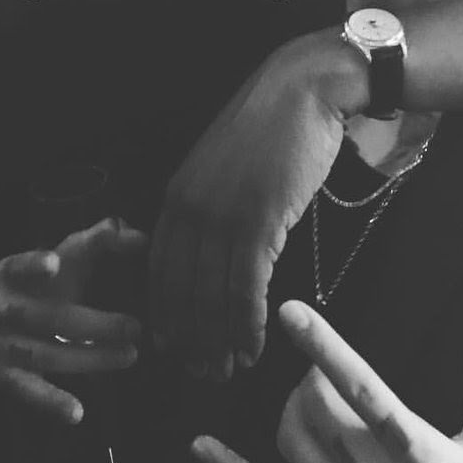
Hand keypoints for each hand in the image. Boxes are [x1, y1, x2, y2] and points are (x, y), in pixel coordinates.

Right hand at [0, 216, 147, 421]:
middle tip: (135, 326)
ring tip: (130, 356)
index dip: (34, 264)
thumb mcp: (76, 254)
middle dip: (93, 324)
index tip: (56, 264)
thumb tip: (140, 238)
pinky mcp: (4, 376)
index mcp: (10, 272)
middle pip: (44, 317)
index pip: (19, 264)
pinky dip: (51, 402)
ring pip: (42, 354)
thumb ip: (105, 240)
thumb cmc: (58, 279)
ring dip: (88, 358)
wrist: (25, 316)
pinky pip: (28, 392)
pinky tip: (77, 413)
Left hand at [149, 30, 359, 375]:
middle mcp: (191, 208)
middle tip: (200, 373)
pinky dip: (247, 323)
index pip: (160, 269)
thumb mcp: (222, 165)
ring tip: (227, 370)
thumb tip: (209, 250)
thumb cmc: (270, 126)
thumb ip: (208, 204)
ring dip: (219, 340)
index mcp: (176, 194)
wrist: (303, 90)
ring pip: (213, 295)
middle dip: (189, 338)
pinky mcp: (258, 221)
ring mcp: (223, 215)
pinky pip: (246, 286)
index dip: (166, 313)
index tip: (170, 346)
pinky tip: (252, 346)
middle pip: (182, 290)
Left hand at [193, 302, 462, 462]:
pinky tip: (202, 446)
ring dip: (293, 409)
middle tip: (328, 373)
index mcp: (420, 455)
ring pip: (292, 440)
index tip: (291, 311)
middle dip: (315, 375)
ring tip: (314, 401)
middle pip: (317, 408)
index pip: (365, 391)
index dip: (326, 349)